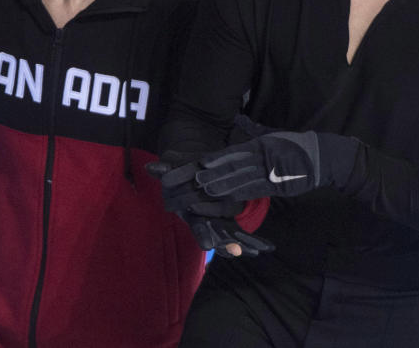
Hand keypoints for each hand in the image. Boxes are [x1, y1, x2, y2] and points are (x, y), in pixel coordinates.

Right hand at [147, 152, 274, 256]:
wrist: (189, 178)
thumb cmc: (181, 175)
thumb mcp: (174, 169)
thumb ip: (166, 169)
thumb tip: (151, 167)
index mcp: (190, 213)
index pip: (195, 225)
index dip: (201, 234)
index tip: (207, 246)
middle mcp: (204, 222)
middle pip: (216, 237)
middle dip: (226, 245)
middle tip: (238, 252)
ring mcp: (216, 224)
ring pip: (231, 239)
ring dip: (244, 246)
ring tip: (259, 251)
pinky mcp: (227, 223)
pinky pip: (241, 234)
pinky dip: (252, 240)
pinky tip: (267, 246)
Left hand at [194, 115, 357, 200]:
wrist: (319, 157)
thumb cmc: (295, 144)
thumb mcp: (274, 133)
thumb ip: (255, 129)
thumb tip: (240, 118)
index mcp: (260, 144)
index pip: (233, 151)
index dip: (216, 157)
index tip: (201, 162)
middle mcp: (262, 157)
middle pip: (234, 166)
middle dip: (214, 173)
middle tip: (196, 179)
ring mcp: (269, 172)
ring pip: (242, 180)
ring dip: (224, 185)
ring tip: (207, 190)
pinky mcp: (277, 186)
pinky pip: (256, 190)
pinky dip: (241, 194)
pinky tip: (228, 198)